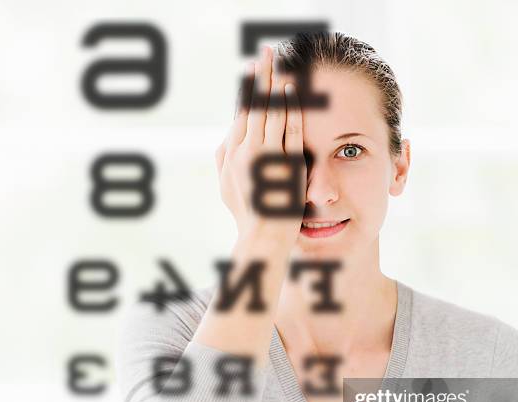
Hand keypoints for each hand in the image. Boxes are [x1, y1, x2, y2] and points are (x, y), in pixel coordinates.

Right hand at [215, 45, 305, 247]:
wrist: (263, 234)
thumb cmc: (246, 213)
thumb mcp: (226, 186)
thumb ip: (224, 159)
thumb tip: (226, 137)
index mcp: (231, 152)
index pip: (241, 113)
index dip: (249, 90)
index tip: (253, 71)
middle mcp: (247, 148)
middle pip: (255, 104)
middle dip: (262, 75)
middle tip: (267, 52)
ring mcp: (268, 154)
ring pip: (272, 111)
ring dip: (276, 83)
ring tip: (281, 61)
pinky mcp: (288, 161)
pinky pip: (289, 128)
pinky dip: (291, 107)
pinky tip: (293, 90)